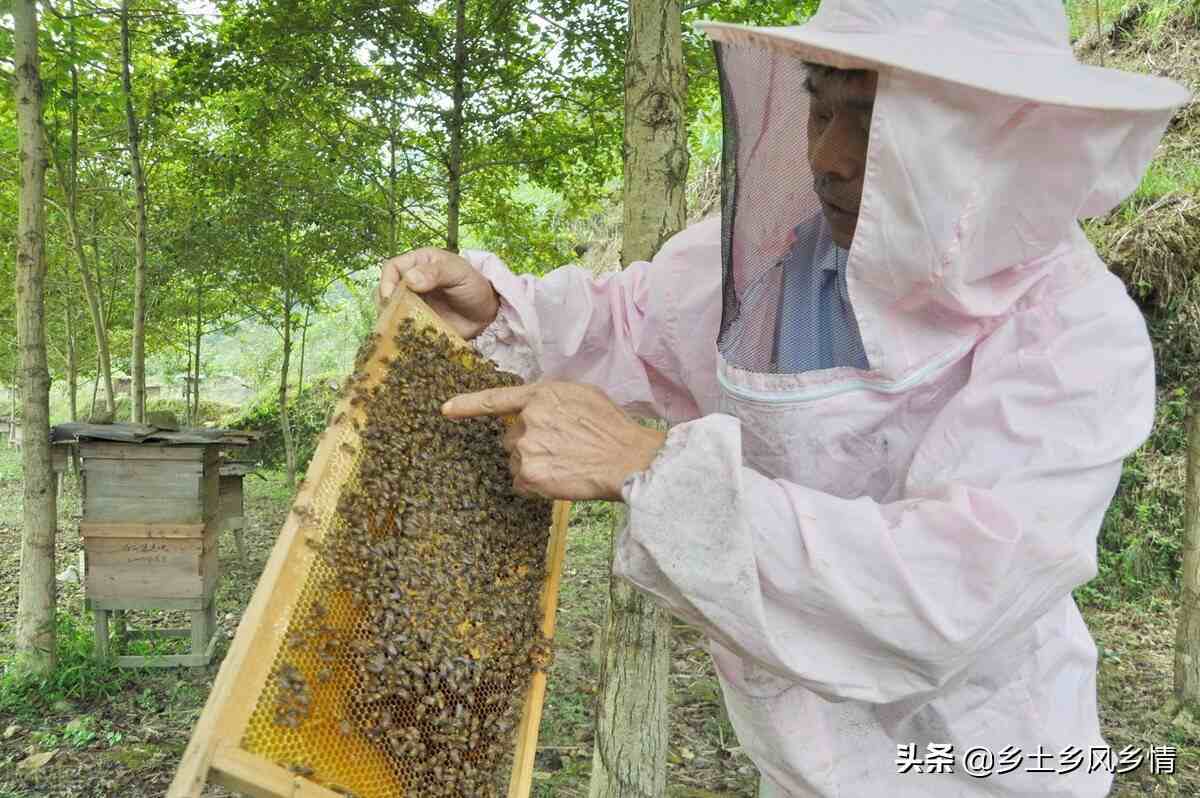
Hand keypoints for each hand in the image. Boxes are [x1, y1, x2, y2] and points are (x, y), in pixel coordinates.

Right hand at [377, 248, 499, 339]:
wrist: (488, 314)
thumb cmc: (475, 287)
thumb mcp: (459, 273)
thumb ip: (436, 273)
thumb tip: (410, 279)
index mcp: (419, 263)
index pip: (392, 267)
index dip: (387, 281)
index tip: (389, 296)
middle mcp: (411, 283)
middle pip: (385, 290)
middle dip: (385, 303)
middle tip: (392, 315)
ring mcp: (413, 304)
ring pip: (390, 310)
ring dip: (390, 319)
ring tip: (396, 328)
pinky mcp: (416, 323)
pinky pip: (401, 327)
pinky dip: (399, 332)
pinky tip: (402, 338)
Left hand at [442, 381, 666, 500]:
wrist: (626, 459)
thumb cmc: (611, 427)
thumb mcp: (583, 394)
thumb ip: (552, 398)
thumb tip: (538, 406)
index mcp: (540, 396)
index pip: (495, 399)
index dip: (467, 404)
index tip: (446, 409)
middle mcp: (527, 420)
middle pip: (511, 437)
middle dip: (529, 443)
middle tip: (560, 448)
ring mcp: (526, 449)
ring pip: (516, 461)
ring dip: (534, 464)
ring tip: (566, 463)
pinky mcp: (530, 476)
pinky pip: (521, 482)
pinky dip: (536, 484)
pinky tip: (560, 478)